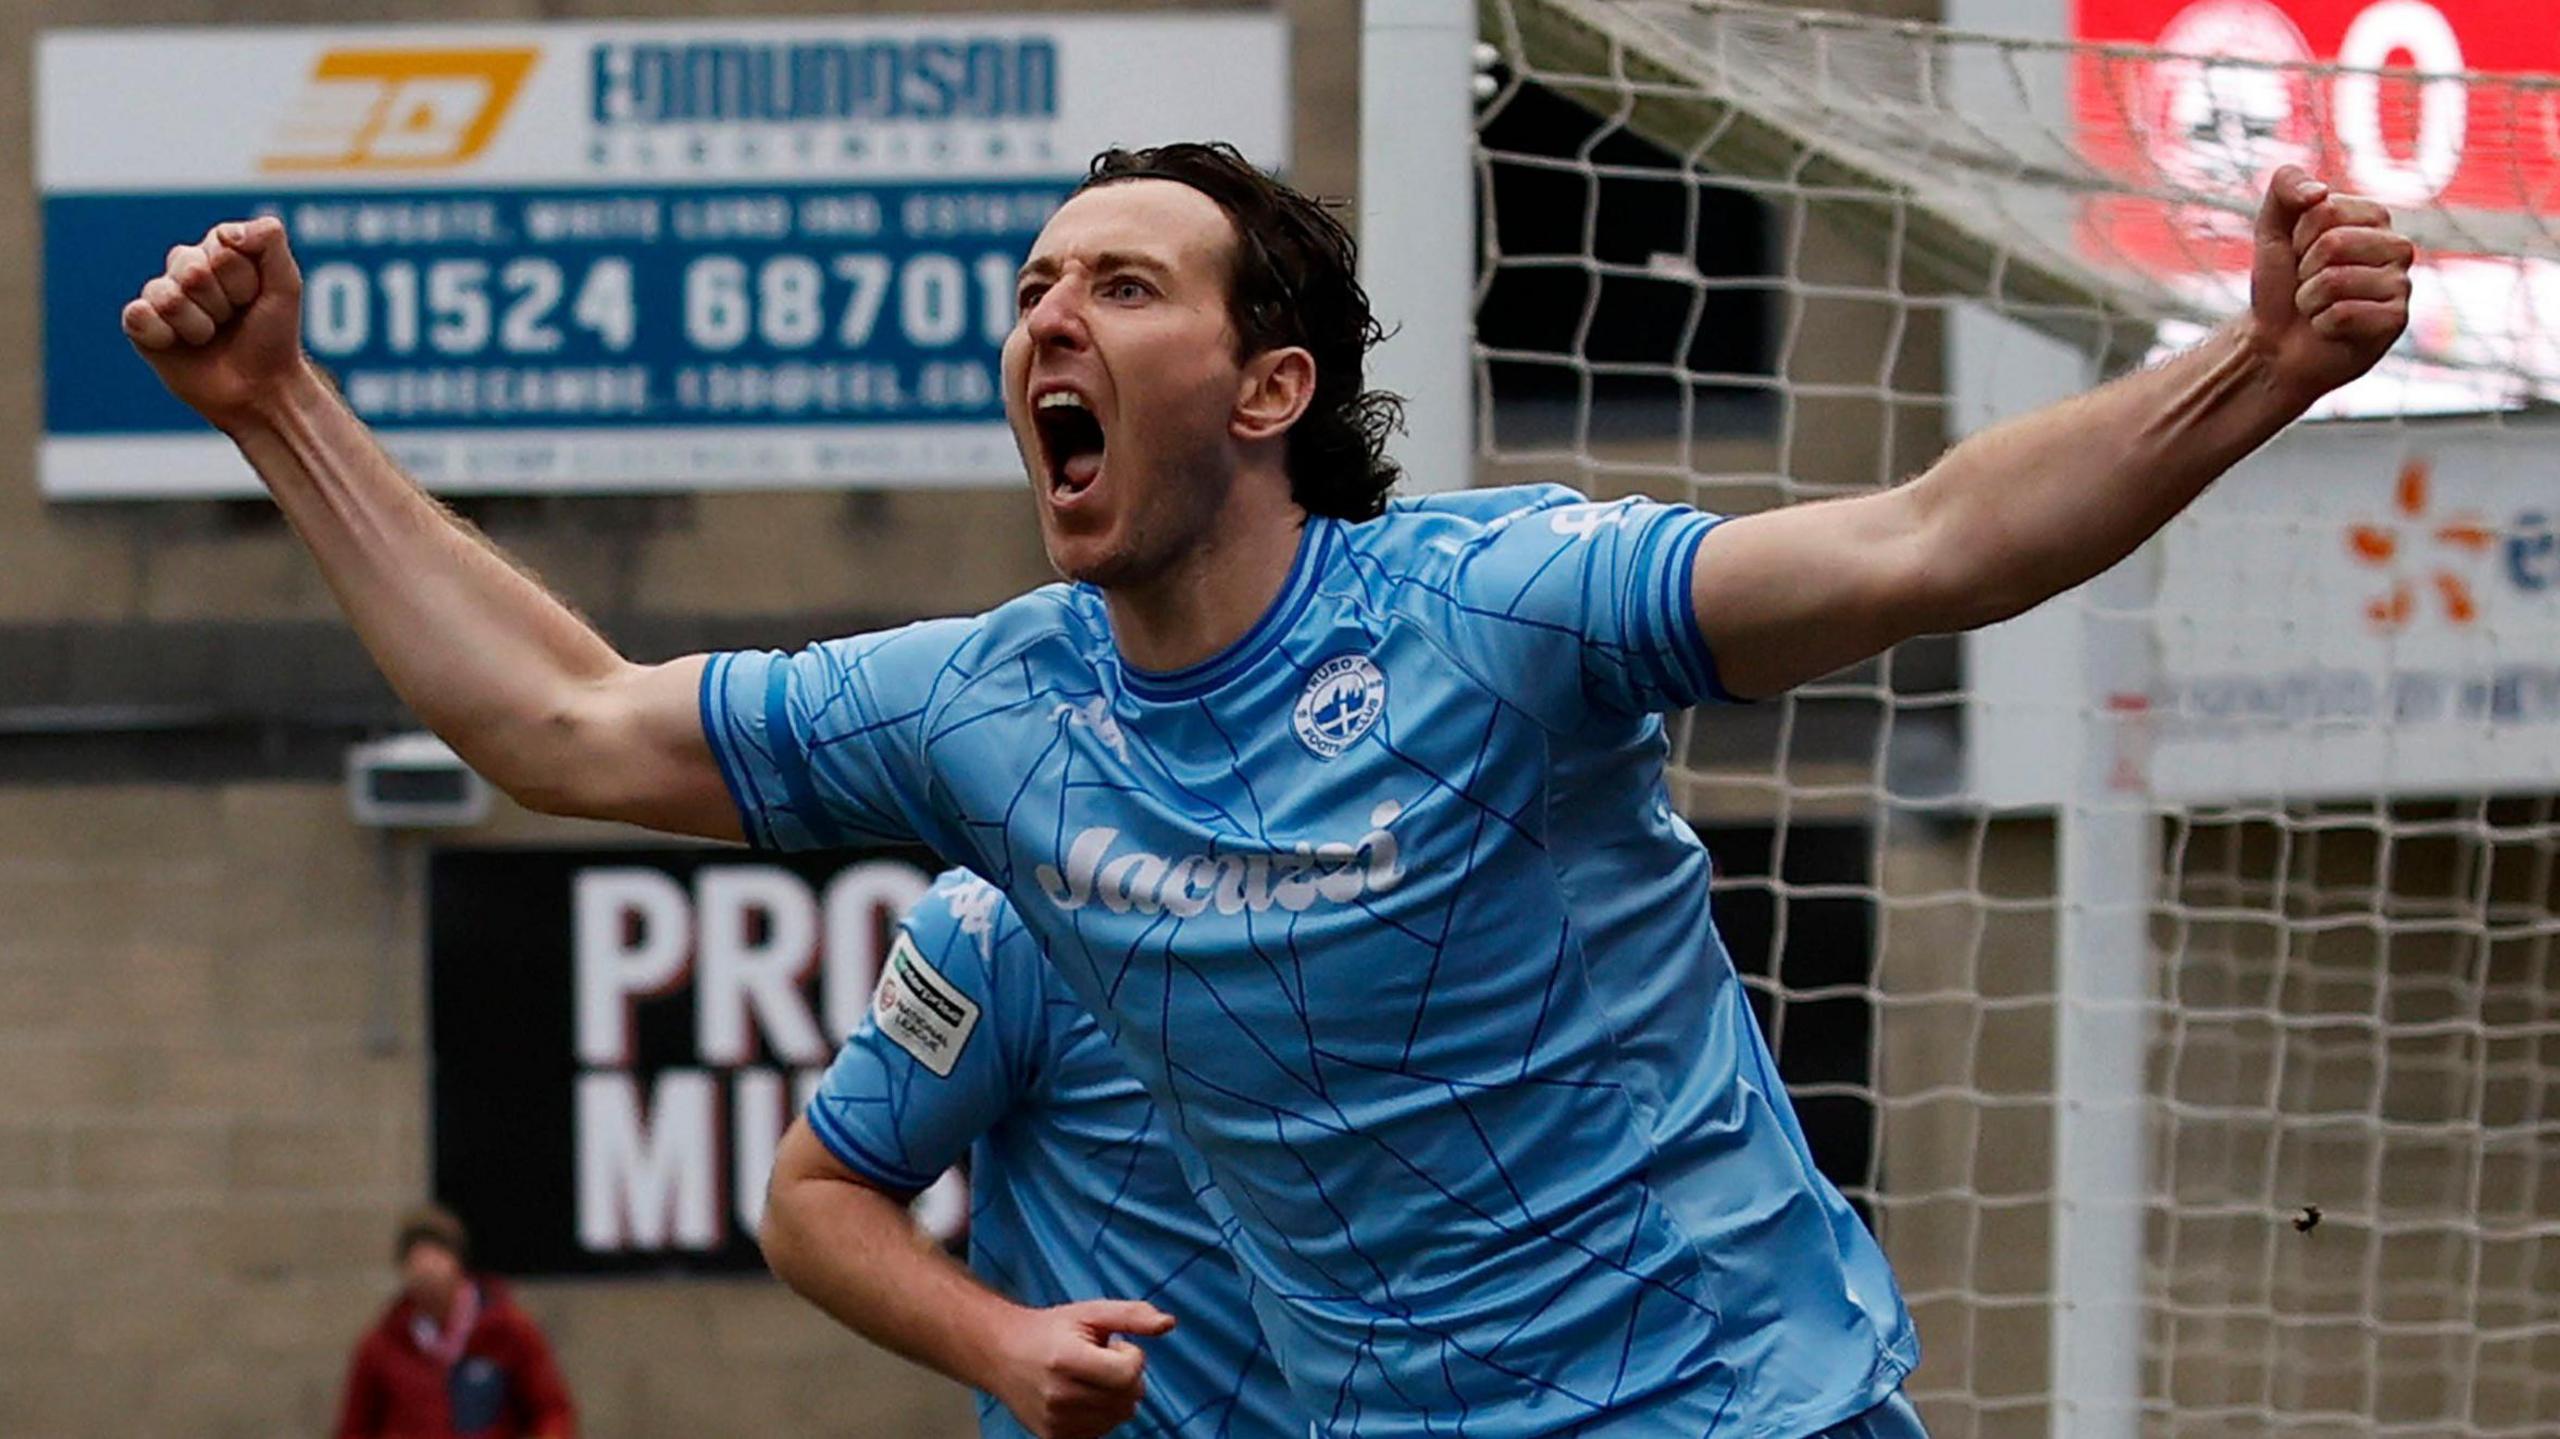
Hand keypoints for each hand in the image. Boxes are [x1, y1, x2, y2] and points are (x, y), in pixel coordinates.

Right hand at [121, 217, 310, 432]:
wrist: (262, 387)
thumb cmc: (274, 336)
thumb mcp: (286, 284)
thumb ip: (268, 241)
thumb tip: (225, 232)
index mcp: (216, 250)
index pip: (221, 249)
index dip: (244, 281)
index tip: (255, 298)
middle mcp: (183, 268)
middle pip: (193, 273)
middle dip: (223, 303)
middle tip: (233, 320)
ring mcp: (160, 297)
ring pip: (169, 298)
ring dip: (200, 326)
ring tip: (211, 336)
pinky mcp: (141, 326)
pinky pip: (138, 316)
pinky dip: (164, 336)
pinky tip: (179, 345)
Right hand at [983, 1299, 1175, 1438]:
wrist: (1002, 1354)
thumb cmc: (1051, 1330)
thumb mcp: (1090, 1312)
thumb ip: (1132, 1315)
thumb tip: (1169, 1323)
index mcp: (1066, 1360)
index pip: (1128, 1375)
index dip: (1132, 1358)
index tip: (1115, 1346)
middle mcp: (1058, 1396)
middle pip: (1127, 1400)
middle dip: (1126, 1377)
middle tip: (1101, 1360)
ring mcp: (1055, 1422)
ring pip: (1118, 1417)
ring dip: (1115, 1396)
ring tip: (1089, 1376)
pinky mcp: (1053, 1438)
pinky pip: (1101, 1431)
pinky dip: (1102, 1414)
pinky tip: (1083, 1394)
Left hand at [2244, 164, 2414, 404]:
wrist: (2275, 342)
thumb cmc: (2281, 284)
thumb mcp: (2272, 228)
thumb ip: (2285, 186)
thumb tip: (2318, 191)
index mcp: (2373, 216)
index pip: (2324, 208)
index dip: (2297, 236)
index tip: (2300, 254)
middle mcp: (2396, 246)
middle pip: (2333, 243)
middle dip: (2303, 269)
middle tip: (2307, 284)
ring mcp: (2401, 284)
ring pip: (2335, 281)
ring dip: (2308, 299)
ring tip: (2316, 307)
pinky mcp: (2396, 320)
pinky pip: (2344, 314)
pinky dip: (2321, 323)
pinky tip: (2329, 328)